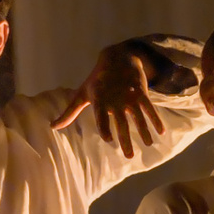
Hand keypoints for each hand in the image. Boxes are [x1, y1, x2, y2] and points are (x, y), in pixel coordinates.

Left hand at [50, 42, 163, 159]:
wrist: (118, 58)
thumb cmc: (97, 80)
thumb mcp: (82, 94)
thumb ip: (69, 113)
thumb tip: (52, 126)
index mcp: (99, 100)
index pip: (101, 116)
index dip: (104, 126)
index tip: (108, 139)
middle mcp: (115, 100)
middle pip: (121, 122)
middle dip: (125, 139)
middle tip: (129, 155)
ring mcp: (129, 96)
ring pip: (138, 117)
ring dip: (143, 131)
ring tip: (148, 145)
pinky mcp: (141, 92)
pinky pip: (149, 108)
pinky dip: (155, 120)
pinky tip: (160, 132)